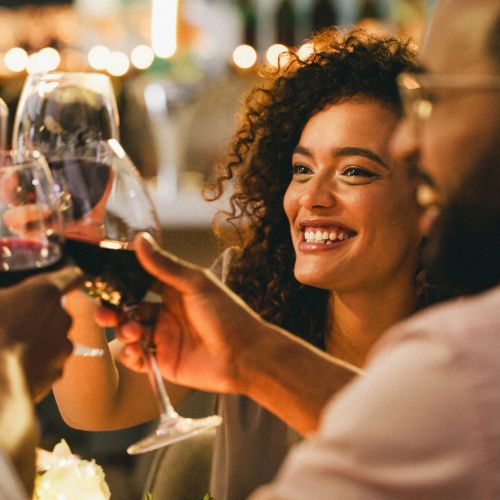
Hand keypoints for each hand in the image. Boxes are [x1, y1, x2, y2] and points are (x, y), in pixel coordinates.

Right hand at [0, 266, 82, 401]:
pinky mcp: (58, 371)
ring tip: (7, 346)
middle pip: (57, 309)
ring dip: (37, 338)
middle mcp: (62, 317)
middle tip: (12, 321)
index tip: (69, 277)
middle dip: (39, 312)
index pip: (73, 275)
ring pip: (53, 336)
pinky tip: (12, 365)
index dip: (69, 276)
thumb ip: (7, 295)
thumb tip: (8, 298)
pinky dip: (35, 361)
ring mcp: (63, 346)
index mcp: (46, 292)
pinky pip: (48, 360)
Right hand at [95, 233, 267, 394]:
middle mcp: (165, 312)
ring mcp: (163, 337)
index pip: (140, 282)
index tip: (102, 280)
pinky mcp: (162, 361)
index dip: (121, 282)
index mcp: (173, 291)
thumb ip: (165, 265)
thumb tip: (139, 239)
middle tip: (105, 312)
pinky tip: (134, 350)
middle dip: (113, 310)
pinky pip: (136, 357)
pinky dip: (129, 354)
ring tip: (131, 331)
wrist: (244, 355)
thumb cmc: (227, 315)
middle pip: (128, 308)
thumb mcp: (195, 284)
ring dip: (123, 331)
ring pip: (129, 332)